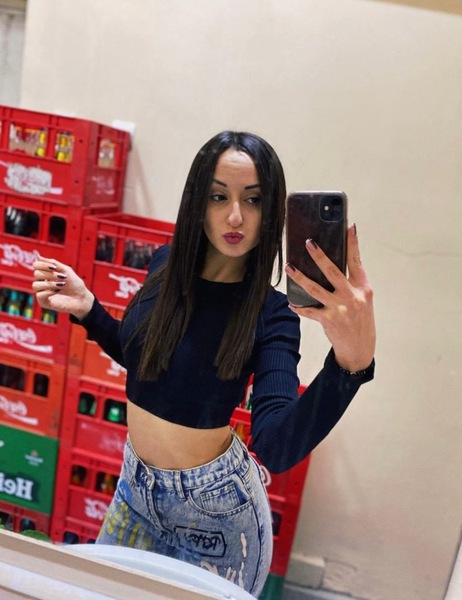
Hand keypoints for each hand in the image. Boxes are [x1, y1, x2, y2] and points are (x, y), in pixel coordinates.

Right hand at [32, 256, 93, 320]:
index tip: (54, 267)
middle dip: (50, 274)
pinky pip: (39, 295)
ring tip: (61, 285)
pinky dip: (49, 292)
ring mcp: (42, 292)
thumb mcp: (66, 270)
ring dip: (50, 283)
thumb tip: (38, 257)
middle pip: (36, 274)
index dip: (43, 264)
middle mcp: (42, 282)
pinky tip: (57, 292)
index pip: (36, 265)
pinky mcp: (43, 302)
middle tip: (62, 277)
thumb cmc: (75, 284)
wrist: (82, 298)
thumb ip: (53, 263)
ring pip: (35, 285)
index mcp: (46, 273)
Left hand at [285, 224, 375, 371]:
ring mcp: (339, 308)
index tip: (349, 227)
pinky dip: (299, 306)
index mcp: (362, 288)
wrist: (360, 349)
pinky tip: (291, 303)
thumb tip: (333, 266)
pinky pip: (309, 310)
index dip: (353, 244)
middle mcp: (352, 296)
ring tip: (289, 268)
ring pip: (315, 289)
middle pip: (333, 271)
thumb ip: (352, 284)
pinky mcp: (328, 320)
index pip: (356, 261)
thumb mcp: (363, 300)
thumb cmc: (361, 321)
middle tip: (309, 243)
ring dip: (300, 277)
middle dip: (319, 256)